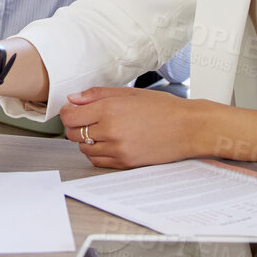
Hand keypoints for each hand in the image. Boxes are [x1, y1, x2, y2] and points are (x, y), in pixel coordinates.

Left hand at [59, 88, 203, 168]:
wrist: (188, 128)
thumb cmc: (162, 108)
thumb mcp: (128, 93)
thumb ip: (96, 95)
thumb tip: (73, 99)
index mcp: (109, 109)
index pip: (69, 116)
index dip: (68, 113)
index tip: (74, 110)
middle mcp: (110, 131)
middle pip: (73, 134)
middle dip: (76, 126)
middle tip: (88, 120)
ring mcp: (117, 149)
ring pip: (83, 149)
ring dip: (86, 140)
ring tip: (101, 131)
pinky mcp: (125, 163)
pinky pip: (97, 161)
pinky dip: (96, 153)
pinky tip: (107, 143)